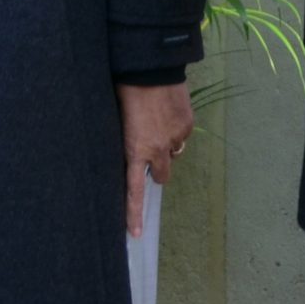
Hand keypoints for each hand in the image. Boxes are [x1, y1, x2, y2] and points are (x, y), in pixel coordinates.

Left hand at [117, 81, 194, 236]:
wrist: (150, 69)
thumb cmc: (124, 93)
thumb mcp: (116, 122)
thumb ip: (125, 142)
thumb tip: (129, 149)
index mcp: (135, 151)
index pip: (134, 191)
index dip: (134, 214)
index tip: (136, 234)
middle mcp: (158, 150)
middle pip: (163, 174)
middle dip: (158, 169)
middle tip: (151, 154)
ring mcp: (176, 137)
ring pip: (175, 152)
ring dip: (167, 145)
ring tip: (158, 124)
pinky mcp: (188, 123)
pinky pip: (183, 134)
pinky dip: (176, 129)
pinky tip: (167, 112)